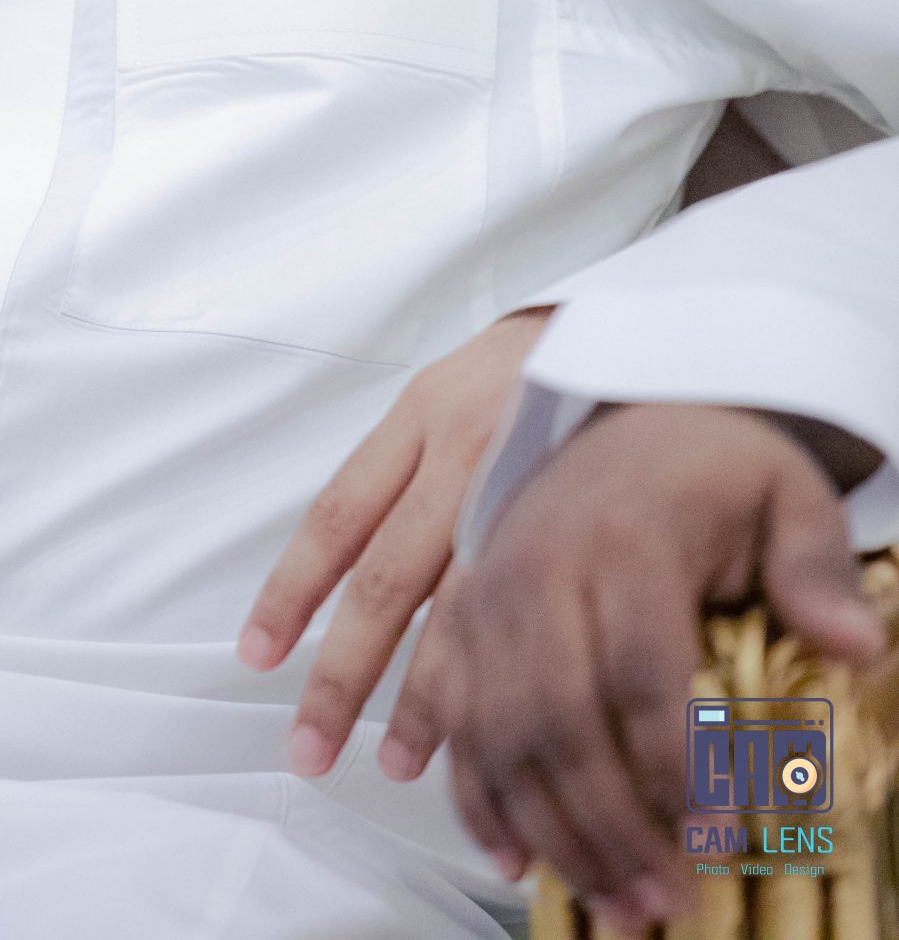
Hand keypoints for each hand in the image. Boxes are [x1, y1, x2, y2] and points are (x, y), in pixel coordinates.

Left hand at [235, 306, 555, 776]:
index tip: (258, 653)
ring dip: (427, 697)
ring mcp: (529, 483)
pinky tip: (495, 724)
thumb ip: (416, 468)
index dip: (293, 589)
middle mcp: (464, 448)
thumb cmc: (544, 370)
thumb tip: (354, 560)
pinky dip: (506, 670)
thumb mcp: (464, 390)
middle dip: (342, 671)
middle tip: (311, 749)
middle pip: (385, 578)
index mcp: (421, 415)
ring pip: (461, 610)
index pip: (338, 513)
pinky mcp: (587, 508)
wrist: (651, 323)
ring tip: (399, 766)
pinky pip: (536, 605)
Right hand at [378, 401, 887, 934]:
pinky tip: (515, 859)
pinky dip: (474, 793)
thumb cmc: (709, 465)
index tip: (719, 842)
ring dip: (549, 830)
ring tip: (614, 902)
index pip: (641, 670)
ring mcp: (488, 592)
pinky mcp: (462, 616)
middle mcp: (537, 563)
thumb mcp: (784, 492)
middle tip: (661, 901)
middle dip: (606, 822)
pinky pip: (450, 715)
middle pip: (555, 714)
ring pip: (497, 729)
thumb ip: (816, 568)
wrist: (621, 417)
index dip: (676, 768)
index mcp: (622, 532)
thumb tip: (858, 648)